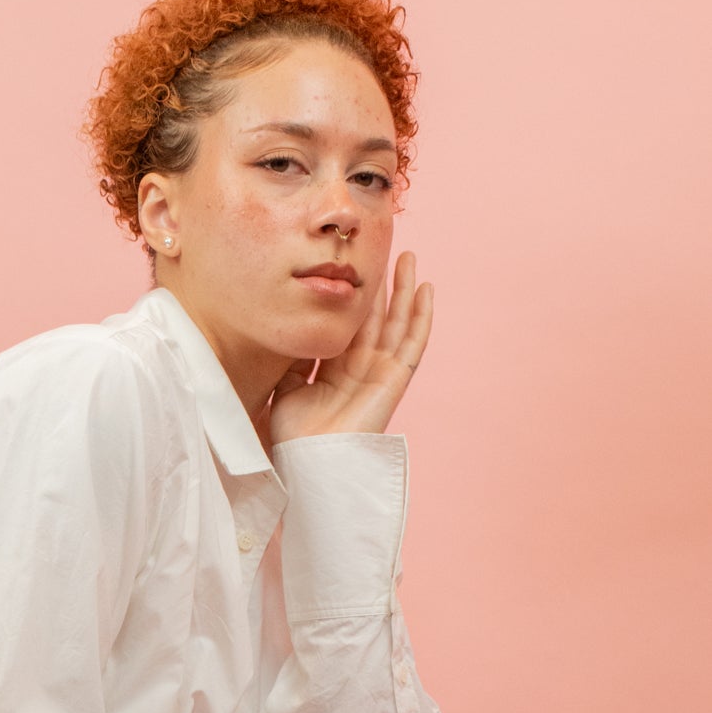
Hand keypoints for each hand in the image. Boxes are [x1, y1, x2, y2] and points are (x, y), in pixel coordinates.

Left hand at [265, 249, 433, 446]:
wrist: (309, 462)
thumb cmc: (294, 436)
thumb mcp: (285, 388)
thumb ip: (291, 359)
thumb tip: (290, 329)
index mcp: (334, 372)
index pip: (348, 327)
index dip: (352, 299)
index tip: (353, 268)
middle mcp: (359, 369)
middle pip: (375, 319)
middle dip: (381, 286)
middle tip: (385, 250)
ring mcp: (379, 374)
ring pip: (397, 323)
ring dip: (404, 290)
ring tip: (408, 258)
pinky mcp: (394, 380)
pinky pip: (412, 343)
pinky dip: (421, 317)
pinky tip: (426, 290)